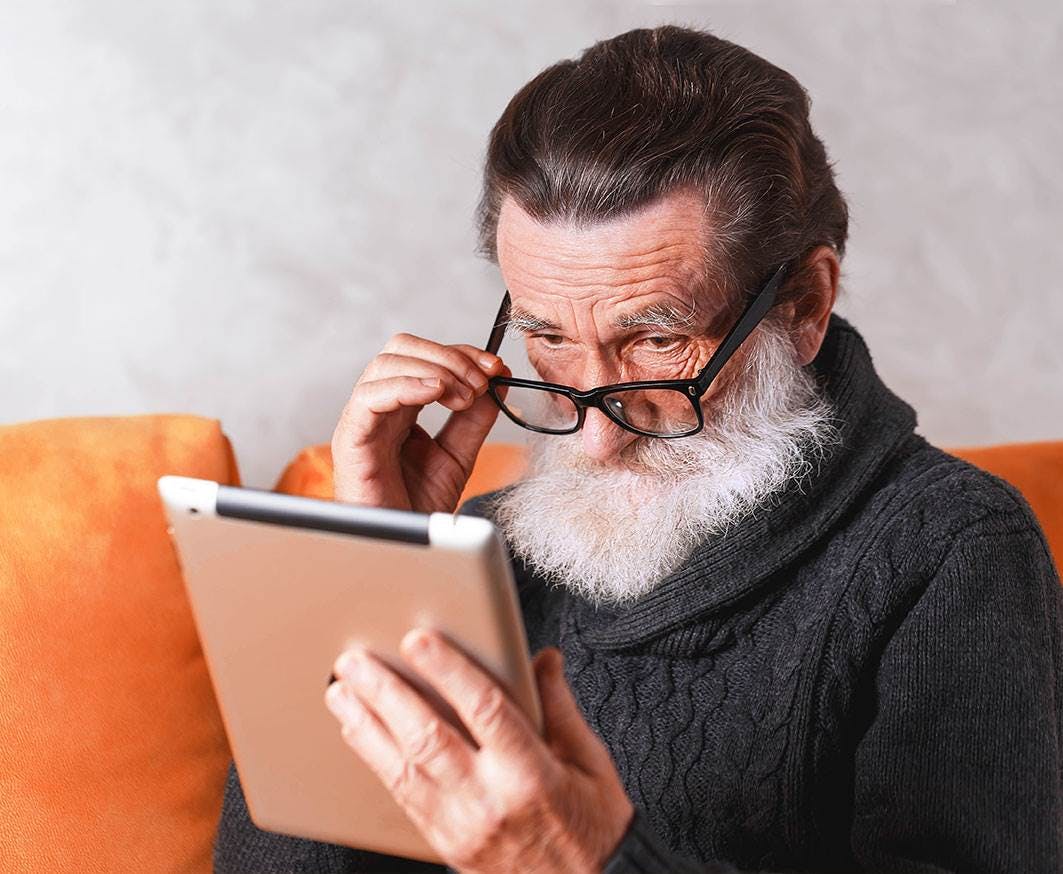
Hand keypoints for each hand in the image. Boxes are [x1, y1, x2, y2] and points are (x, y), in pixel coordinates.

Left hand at [324, 631, 634, 873]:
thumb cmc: (593, 828)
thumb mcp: (590, 762)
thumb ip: (558, 706)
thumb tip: (543, 659)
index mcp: (531, 773)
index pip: (483, 708)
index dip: (448, 670)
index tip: (419, 640)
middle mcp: (491, 800)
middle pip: (428, 737)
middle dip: (386, 694)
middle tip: (357, 662)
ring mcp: (463, 826)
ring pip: (404, 768)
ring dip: (367, 726)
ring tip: (342, 693)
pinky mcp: (447, 844)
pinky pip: (403, 797)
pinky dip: (377, 761)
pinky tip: (360, 735)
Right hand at [331, 333, 506, 511]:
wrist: (402, 549)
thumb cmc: (417, 505)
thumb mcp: (459, 454)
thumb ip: (475, 418)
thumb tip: (496, 379)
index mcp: (401, 407)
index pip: (426, 357)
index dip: (462, 354)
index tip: (495, 367)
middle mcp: (379, 406)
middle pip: (402, 348)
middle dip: (448, 356)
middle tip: (480, 381)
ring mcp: (362, 420)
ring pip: (386, 364)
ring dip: (434, 368)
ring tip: (464, 395)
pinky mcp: (351, 439)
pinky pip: (369, 397)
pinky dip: (405, 385)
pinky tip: (435, 392)